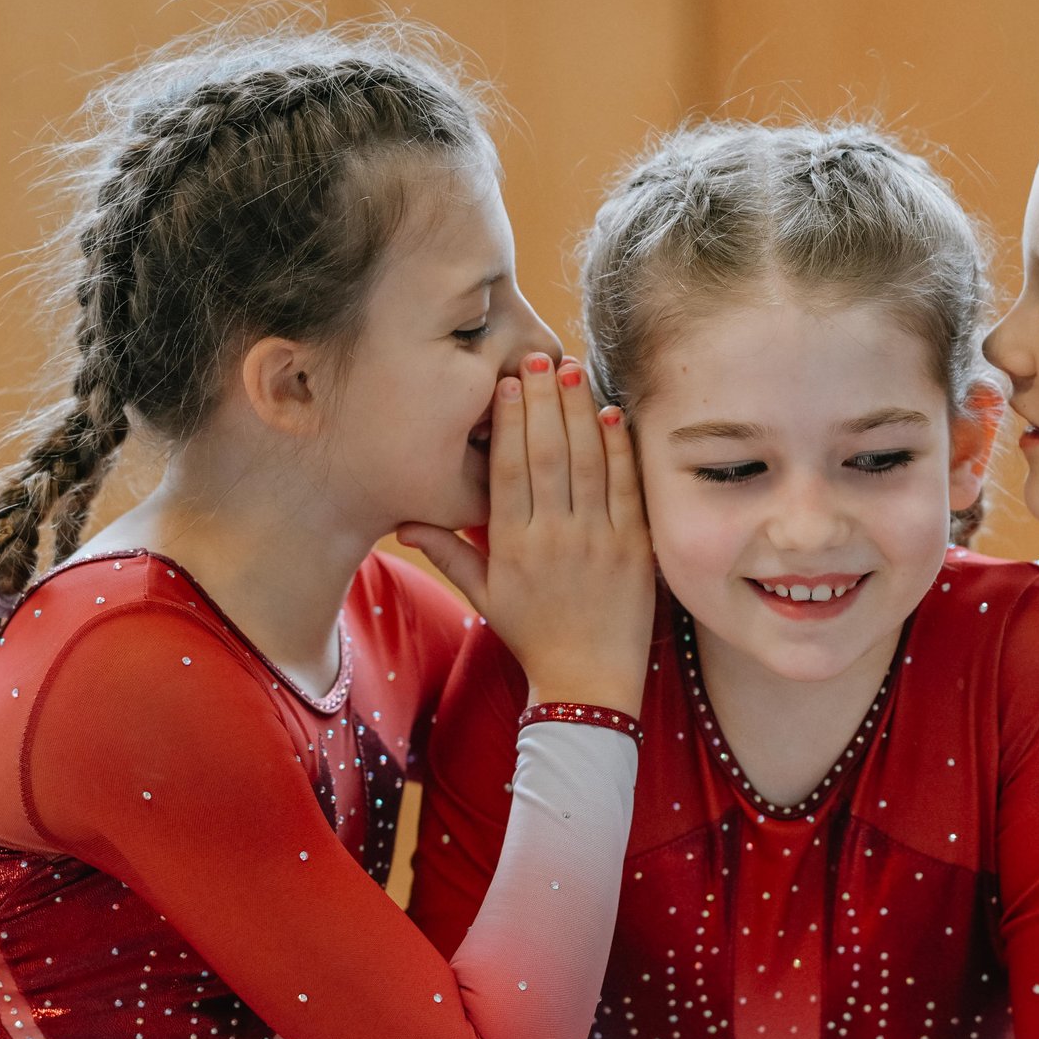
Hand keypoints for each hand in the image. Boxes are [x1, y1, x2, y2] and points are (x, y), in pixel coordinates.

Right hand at [399, 354, 652, 715]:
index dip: (507, 422)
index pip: (508, 469)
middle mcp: (554, 537)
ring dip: (579, 411)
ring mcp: (598, 540)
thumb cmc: (532, 635)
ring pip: (588, 462)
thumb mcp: (484, 597)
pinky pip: (627, 487)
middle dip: (542, 401)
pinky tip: (612, 412)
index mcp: (513, 546)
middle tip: (539, 355)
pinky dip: (620, 448)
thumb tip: (403, 523)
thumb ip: (449, 553)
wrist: (588, 683)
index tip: (506, 382)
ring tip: (571, 370)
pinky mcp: (635, 547)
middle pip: (547, 454)